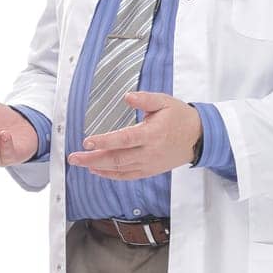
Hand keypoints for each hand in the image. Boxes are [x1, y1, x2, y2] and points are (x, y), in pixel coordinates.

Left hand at [66, 93, 201, 178]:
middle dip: (92, 158)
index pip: (124, 139)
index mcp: (152, 134)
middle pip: (117, 158)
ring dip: (98, 167)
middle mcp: (149, 152)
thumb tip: (127, 96)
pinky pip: (127, 176)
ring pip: (120, 169)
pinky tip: (97, 171)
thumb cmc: (180, 118)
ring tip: (81, 163)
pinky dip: (111, 175)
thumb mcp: (165, 101)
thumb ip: (145, 99)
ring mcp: (149, 164)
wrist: (198, 138)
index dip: (105, 142)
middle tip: (74, 157)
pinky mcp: (149, 171)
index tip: (87, 141)